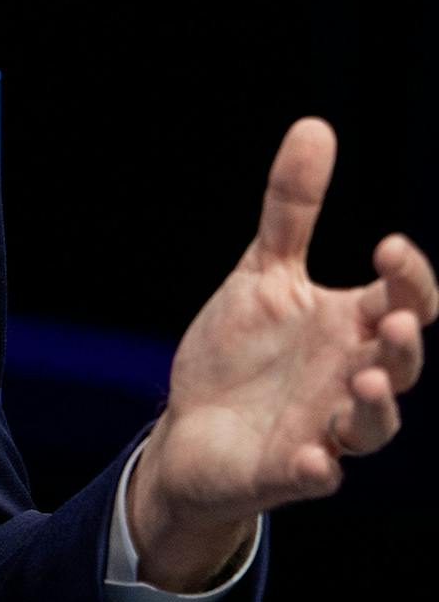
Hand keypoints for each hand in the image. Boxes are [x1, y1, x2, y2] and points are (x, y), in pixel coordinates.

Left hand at [130, 117, 435, 587]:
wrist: (192, 428)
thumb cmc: (242, 352)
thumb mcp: (262, 272)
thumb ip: (291, 208)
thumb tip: (315, 126)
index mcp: (350, 328)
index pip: (405, 301)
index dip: (410, 277)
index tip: (386, 246)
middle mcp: (350, 378)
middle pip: (400, 364)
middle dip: (403, 346)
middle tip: (391, 321)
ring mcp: (326, 428)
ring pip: (373, 428)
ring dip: (376, 410)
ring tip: (364, 385)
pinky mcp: (290, 469)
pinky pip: (316, 475)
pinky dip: (319, 468)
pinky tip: (313, 458)